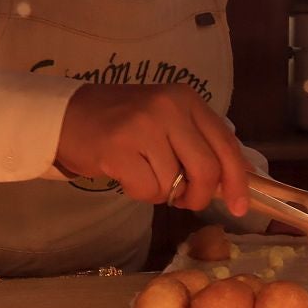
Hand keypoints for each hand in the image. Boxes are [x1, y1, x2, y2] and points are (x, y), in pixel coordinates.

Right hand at [56, 85, 248, 215]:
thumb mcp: (167, 121)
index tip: (240, 207)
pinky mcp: (119, 148)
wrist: (68, 116)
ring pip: (174, 184)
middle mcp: (169, 108)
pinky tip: (126, 174)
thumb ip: (199, 143)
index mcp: (188, 100)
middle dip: (199, 196)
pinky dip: (140, 193)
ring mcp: (144, 126)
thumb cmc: (122, 123)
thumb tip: (236, 180)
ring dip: (162, 193)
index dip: (238, 180)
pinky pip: (147, 190)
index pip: (226, 145)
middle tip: (184, 200)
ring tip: (143, 173)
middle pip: (207, 170)